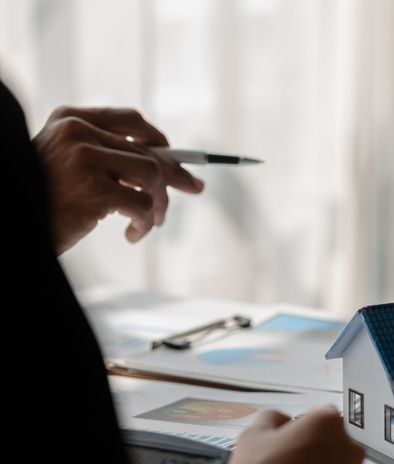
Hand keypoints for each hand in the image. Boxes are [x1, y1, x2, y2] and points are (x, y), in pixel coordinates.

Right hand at [32, 106, 204, 253]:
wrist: (20, 221)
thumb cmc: (46, 197)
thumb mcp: (70, 164)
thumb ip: (107, 156)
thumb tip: (170, 166)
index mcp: (70, 120)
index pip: (129, 119)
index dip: (157, 138)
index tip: (174, 154)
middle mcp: (77, 133)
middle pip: (147, 152)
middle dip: (174, 175)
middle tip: (195, 188)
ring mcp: (85, 159)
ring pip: (152, 176)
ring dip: (159, 204)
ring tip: (151, 222)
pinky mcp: (95, 189)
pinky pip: (143, 205)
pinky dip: (145, 223)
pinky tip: (133, 234)